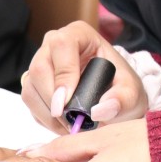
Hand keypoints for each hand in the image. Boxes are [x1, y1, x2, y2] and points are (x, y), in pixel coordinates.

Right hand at [21, 21, 146, 133]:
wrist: (114, 96)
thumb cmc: (121, 86)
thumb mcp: (131, 92)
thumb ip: (121, 100)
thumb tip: (99, 111)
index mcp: (80, 34)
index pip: (62, 45)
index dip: (62, 74)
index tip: (67, 103)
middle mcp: (55, 44)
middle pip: (39, 67)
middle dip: (52, 99)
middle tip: (69, 122)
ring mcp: (42, 62)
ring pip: (30, 86)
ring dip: (47, 113)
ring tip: (70, 126)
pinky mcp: (35, 82)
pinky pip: (29, 100)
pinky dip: (44, 117)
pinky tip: (62, 125)